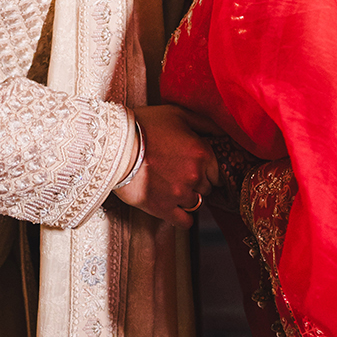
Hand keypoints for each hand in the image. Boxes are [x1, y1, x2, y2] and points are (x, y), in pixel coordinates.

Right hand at [113, 103, 221, 227]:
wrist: (114, 146)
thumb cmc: (145, 125)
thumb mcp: (177, 114)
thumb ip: (205, 123)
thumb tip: (223, 132)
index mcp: (202, 152)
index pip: (218, 171)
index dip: (208, 169)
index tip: (196, 166)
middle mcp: (195, 175)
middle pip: (207, 187)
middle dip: (197, 182)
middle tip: (180, 173)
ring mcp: (180, 194)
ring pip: (196, 203)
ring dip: (187, 197)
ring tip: (171, 186)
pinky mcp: (163, 209)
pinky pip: (185, 222)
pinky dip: (183, 218)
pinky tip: (176, 210)